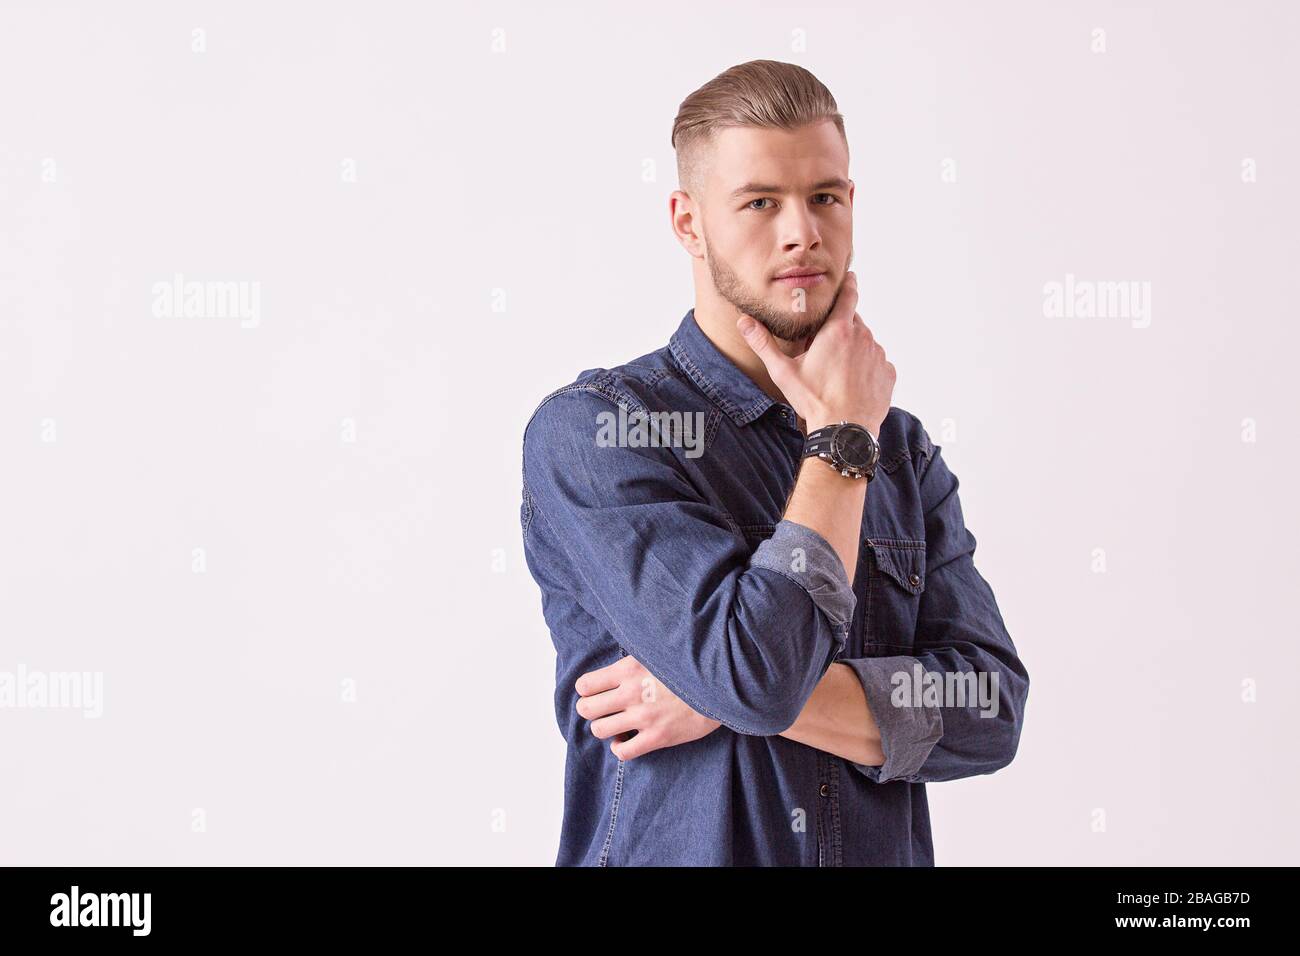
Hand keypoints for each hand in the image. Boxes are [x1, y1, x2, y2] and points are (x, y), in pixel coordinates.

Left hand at [575, 655, 721, 759]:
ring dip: (605, 728)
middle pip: (586, 709)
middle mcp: (631, 693)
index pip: (584, 685)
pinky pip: (622, 752)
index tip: (597, 692)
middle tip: (604, 709)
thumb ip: (633, 660)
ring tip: (616, 724)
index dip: (586, 690)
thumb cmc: (688, 668)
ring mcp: (643, 717)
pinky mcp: (657, 738)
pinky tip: (627, 740)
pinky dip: (619, 748)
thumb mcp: (656, 653)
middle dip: (590, 710)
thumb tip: (613, 666)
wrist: (720, 687)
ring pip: (599, 730)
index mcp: (629, 669)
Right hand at [736, 271, 895, 435]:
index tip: (850, 276)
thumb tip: (744, 322)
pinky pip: (877, 363)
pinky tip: (854, 384)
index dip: (848, 284)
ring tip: (838, 373)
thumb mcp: (784, 372)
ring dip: (854, 350)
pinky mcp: (889, 373)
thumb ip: (764, 344)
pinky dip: (867, 369)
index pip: (848, 295)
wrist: (844, 431)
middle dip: (841, 330)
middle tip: (825, 350)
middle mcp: (863, 337)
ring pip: (866, 343)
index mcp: (837, 331)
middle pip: (853, 322)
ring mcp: (878, 355)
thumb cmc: (813, 400)